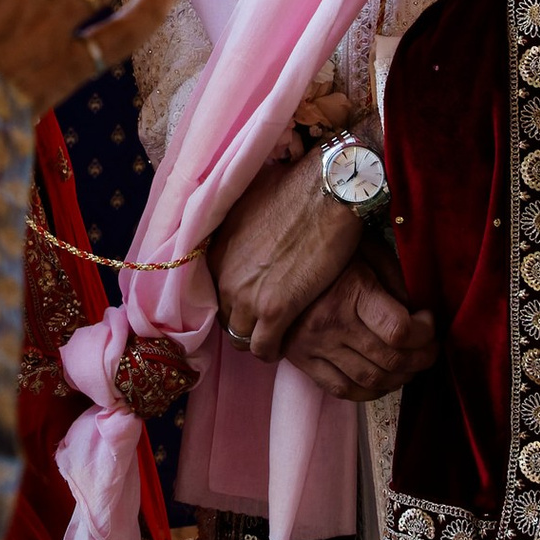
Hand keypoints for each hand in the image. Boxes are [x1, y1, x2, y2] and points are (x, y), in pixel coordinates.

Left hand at [213, 147, 363, 363]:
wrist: (324, 192)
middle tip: (268, 321)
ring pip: (241, 338)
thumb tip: (250, 227)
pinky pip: (264, 348)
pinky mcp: (276, 310)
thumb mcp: (249, 204)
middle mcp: (225, 278)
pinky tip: (286, 345)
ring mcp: (247, 297)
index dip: (237, 300)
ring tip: (278, 335)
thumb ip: (241, 228)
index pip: (216, 294)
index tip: (255, 300)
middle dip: (245, 322)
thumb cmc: (293, 188)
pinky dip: (273, 350)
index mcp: (216, 254)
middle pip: (227, 319)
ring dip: (258, 339)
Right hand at [281, 258, 437, 401]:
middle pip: (390, 360)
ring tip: (411, 365)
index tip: (428, 320)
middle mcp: (331, 322)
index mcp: (351, 291)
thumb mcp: (368, 249)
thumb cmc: (329, 251)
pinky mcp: (301, 360)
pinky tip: (382, 380)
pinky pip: (341, 390)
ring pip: (370, 380)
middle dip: (422, 358)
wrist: (273, 260)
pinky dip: (369, 392)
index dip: (426, 332)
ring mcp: (314, 345)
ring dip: (400, 378)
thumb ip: (395, 278)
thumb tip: (416, 310)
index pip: (400, 330)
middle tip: (430, 348)